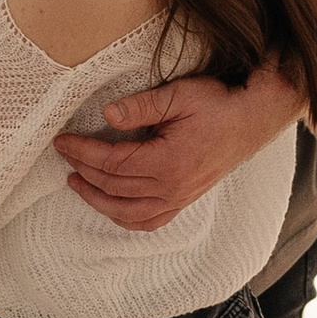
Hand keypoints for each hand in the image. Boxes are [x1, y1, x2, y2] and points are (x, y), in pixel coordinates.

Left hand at [55, 63, 301, 226]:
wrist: (253, 119)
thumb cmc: (218, 104)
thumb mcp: (178, 95)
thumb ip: (140, 107)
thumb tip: (107, 114)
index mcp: (168, 163)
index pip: (112, 163)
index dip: (82, 152)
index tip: (63, 141)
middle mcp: (172, 188)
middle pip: (114, 187)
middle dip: (83, 170)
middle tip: (64, 154)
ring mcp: (178, 199)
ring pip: (126, 212)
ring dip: (96, 200)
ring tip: (76, 182)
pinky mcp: (184, 201)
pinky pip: (149, 222)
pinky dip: (124, 218)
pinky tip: (110, 206)